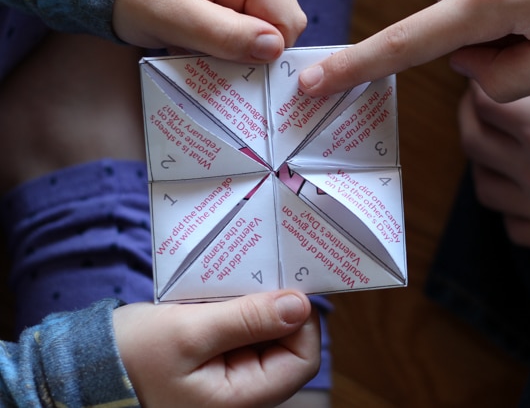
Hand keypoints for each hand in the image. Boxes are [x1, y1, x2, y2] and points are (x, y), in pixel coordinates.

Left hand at [113, 0, 306, 62]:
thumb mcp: (173, 17)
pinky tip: (202, 36)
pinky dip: (229, 39)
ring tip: (201, 42)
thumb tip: (274, 49)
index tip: (230, 61)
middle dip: (251, 48)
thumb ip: (224, 34)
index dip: (266, 50)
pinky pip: (249, 23)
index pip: (287, 19)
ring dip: (238, 46)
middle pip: (281, 23)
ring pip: (266, 28)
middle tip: (211, 53)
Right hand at [113, 290, 319, 407]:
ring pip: (266, 337)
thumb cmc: (133, 355)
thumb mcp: (190, 332)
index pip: (302, 361)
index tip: (285, 286)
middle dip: (276, 309)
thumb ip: (248, 319)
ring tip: (235, 283)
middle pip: (287, 346)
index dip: (302, 322)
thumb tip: (300, 306)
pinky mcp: (218, 363)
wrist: (86, 368)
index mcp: (241, 398)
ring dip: (256, 307)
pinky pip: (243, 334)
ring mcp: (230, 378)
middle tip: (258, 274)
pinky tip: (222, 293)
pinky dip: (238, 311)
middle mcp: (242, 393)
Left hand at [459, 56, 529, 275]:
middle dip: (467, 115)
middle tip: (476, 102)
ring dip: (481, 160)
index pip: (485, 104)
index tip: (483, 76)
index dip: (477, 85)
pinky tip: (522, 189)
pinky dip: (507, 204)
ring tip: (495, 142)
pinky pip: (511, 224)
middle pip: (472, 142)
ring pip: (483, 186)